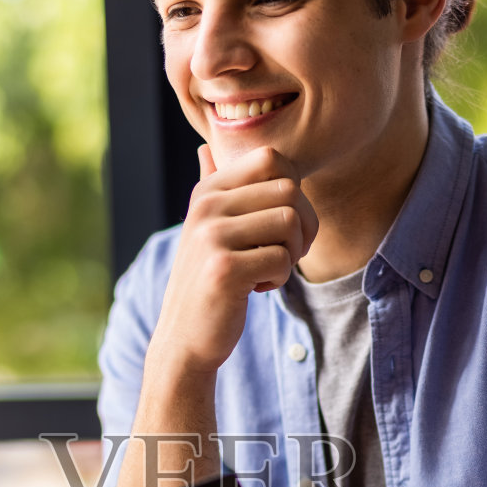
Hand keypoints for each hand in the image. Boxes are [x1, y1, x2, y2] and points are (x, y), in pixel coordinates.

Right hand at [149, 145, 317, 378]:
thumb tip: (205, 149)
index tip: (281, 223)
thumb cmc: (208, 281)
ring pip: (290, 222)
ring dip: (291, 253)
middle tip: (283, 253)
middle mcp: (207, 206)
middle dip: (302, 226)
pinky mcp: (224, 270)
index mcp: (208, 190)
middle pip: (289, 190)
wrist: (184, 337)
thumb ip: (211, 188)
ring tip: (267, 270)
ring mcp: (212, 237)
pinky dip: (279, 279)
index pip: (272, 158)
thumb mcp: (205, 229)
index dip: (294, 190)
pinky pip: (282, 259)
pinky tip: (256, 288)